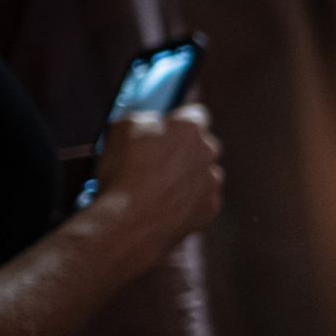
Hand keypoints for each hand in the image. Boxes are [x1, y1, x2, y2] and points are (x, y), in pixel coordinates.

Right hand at [93, 103, 222, 264]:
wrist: (130, 222)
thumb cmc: (124, 172)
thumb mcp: (122, 128)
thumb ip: (144, 118)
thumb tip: (151, 122)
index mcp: (189, 128)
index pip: (195, 113)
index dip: (180, 119)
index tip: (168, 127)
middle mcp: (208, 152)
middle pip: (203, 144)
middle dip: (186, 149)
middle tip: (160, 159)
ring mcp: (213, 182)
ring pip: (205, 172)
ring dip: (189, 175)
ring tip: (160, 186)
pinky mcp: (211, 208)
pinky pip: (203, 198)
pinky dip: (190, 200)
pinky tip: (167, 204)